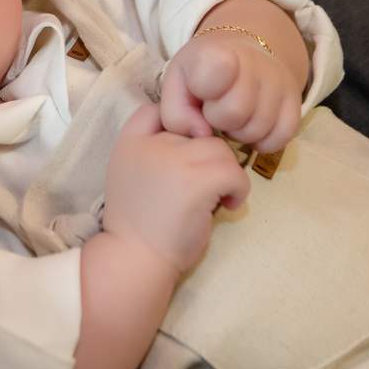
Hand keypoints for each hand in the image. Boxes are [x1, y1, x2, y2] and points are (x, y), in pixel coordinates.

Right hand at [104, 104, 249, 271]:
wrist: (135, 258)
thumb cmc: (139, 222)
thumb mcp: (131, 173)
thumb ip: (153, 149)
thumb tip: (199, 135)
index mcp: (130, 141)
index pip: (158, 110)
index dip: (180, 124)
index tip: (186, 155)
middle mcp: (150, 143)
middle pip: (199, 130)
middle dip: (209, 158)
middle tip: (205, 187)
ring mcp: (173, 160)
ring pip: (221, 149)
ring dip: (227, 173)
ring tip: (218, 197)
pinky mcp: (196, 182)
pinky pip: (234, 172)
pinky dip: (239, 189)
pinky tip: (228, 205)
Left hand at [161, 30, 302, 153]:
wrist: (238, 55)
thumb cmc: (200, 74)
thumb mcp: (176, 85)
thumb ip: (175, 114)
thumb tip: (202, 135)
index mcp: (216, 52)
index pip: (215, 71)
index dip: (202, 90)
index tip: (199, 88)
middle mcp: (253, 62)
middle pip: (233, 113)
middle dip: (217, 120)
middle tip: (214, 109)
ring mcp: (278, 81)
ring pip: (256, 130)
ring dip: (238, 132)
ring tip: (232, 116)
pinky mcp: (295, 100)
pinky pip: (281, 137)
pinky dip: (263, 142)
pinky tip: (250, 126)